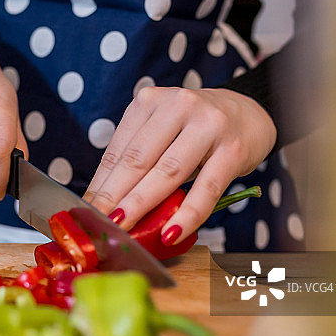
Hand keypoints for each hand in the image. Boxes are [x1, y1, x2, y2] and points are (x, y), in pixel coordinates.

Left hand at [84, 86, 275, 245]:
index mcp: (150, 101)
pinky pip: (206, 188)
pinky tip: (171, 233)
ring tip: (123, 227)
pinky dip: (187, 214)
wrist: (249, 112)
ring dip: (142, 204)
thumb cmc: (195, 128)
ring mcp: (208, 125)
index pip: (119, 150)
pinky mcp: (233, 149)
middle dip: (114, 195)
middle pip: (139, 160)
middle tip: (98, 222)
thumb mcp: (161, 132)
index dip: (101, 184)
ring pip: (168, 172)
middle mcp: (178, 106)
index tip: (85, 210)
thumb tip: (101, 201)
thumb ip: (137, 159)